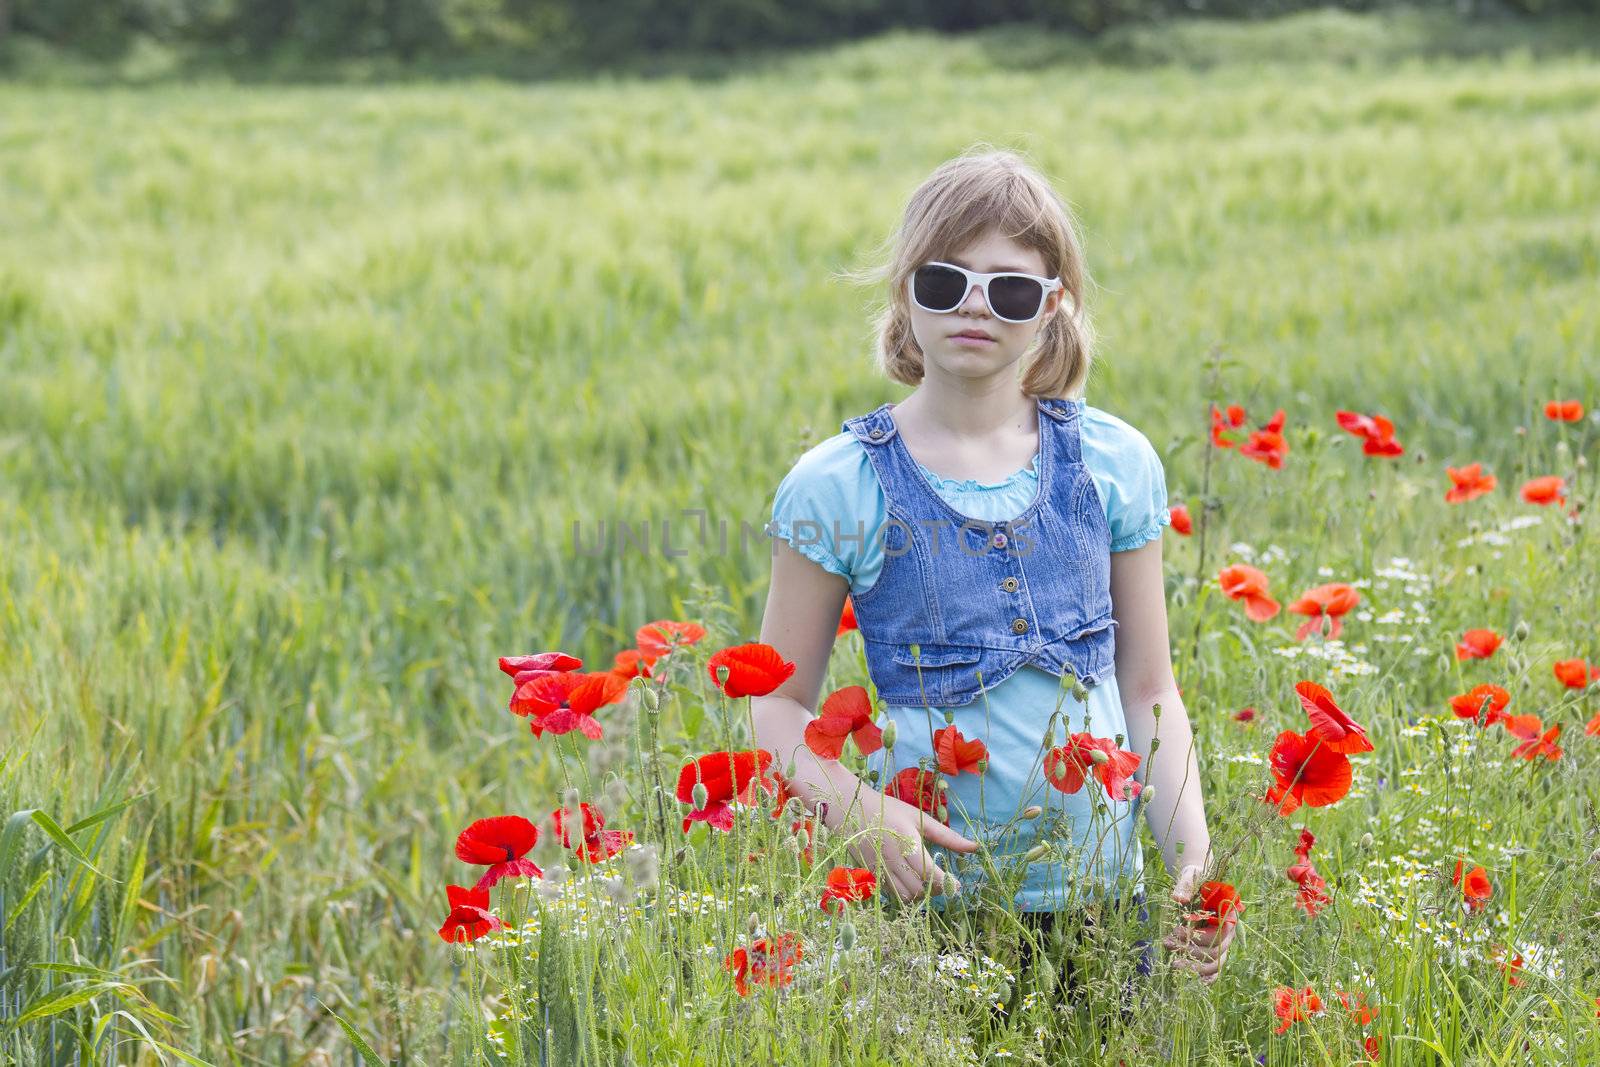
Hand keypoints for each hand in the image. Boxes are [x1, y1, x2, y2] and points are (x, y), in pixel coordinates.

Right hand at [823, 789, 979, 902]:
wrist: (850, 809)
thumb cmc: (888, 810)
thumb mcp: (919, 819)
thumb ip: (947, 836)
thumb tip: (975, 848)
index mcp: (908, 843)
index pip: (931, 874)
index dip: (947, 884)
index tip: (956, 885)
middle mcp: (893, 859)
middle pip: (920, 889)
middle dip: (935, 889)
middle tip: (942, 881)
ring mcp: (880, 869)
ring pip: (905, 896)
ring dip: (919, 893)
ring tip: (925, 881)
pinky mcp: (871, 874)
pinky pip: (891, 893)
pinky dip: (903, 892)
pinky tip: (908, 880)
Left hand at [1162, 863, 1236, 983]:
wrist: (1198, 882)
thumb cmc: (1196, 878)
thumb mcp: (1189, 877)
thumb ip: (1185, 886)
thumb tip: (1177, 898)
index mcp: (1227, 914)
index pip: (1220, 934)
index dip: (1199, 937)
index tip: (1176, 930)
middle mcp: (1229, 931)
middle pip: (1216, 951)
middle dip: (1191, 952)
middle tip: (1168, 943)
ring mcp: (1223, 943)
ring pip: (1216, 963)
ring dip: (1195, 967)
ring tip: (1173, 964)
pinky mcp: (1215, 950)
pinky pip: (1216, 969)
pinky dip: (1206, 977)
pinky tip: (1193, 981)